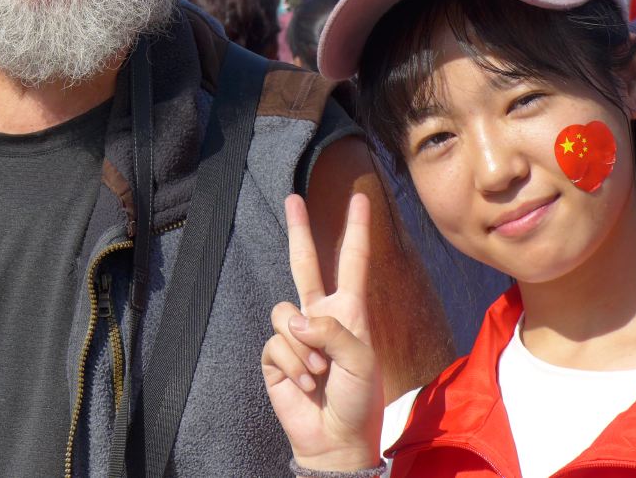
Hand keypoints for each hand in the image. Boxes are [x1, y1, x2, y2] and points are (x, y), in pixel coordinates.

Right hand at [262, 193, 382, 470]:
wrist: (336, 438)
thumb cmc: (359, 399)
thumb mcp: (361, 359)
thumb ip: (331, 330)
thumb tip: (294, 318)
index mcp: (349, 310)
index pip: (352, 261)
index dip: (356, 229)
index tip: (360, 198)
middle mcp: (320, 314)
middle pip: (305, 263)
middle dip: (298, 230)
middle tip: (292, 198)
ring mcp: (296, 334)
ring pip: (285, 313)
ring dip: (303, 347)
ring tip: (319, 374)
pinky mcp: (275, 355)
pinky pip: (275, 343)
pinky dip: (292, 365)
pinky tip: (304, 384)